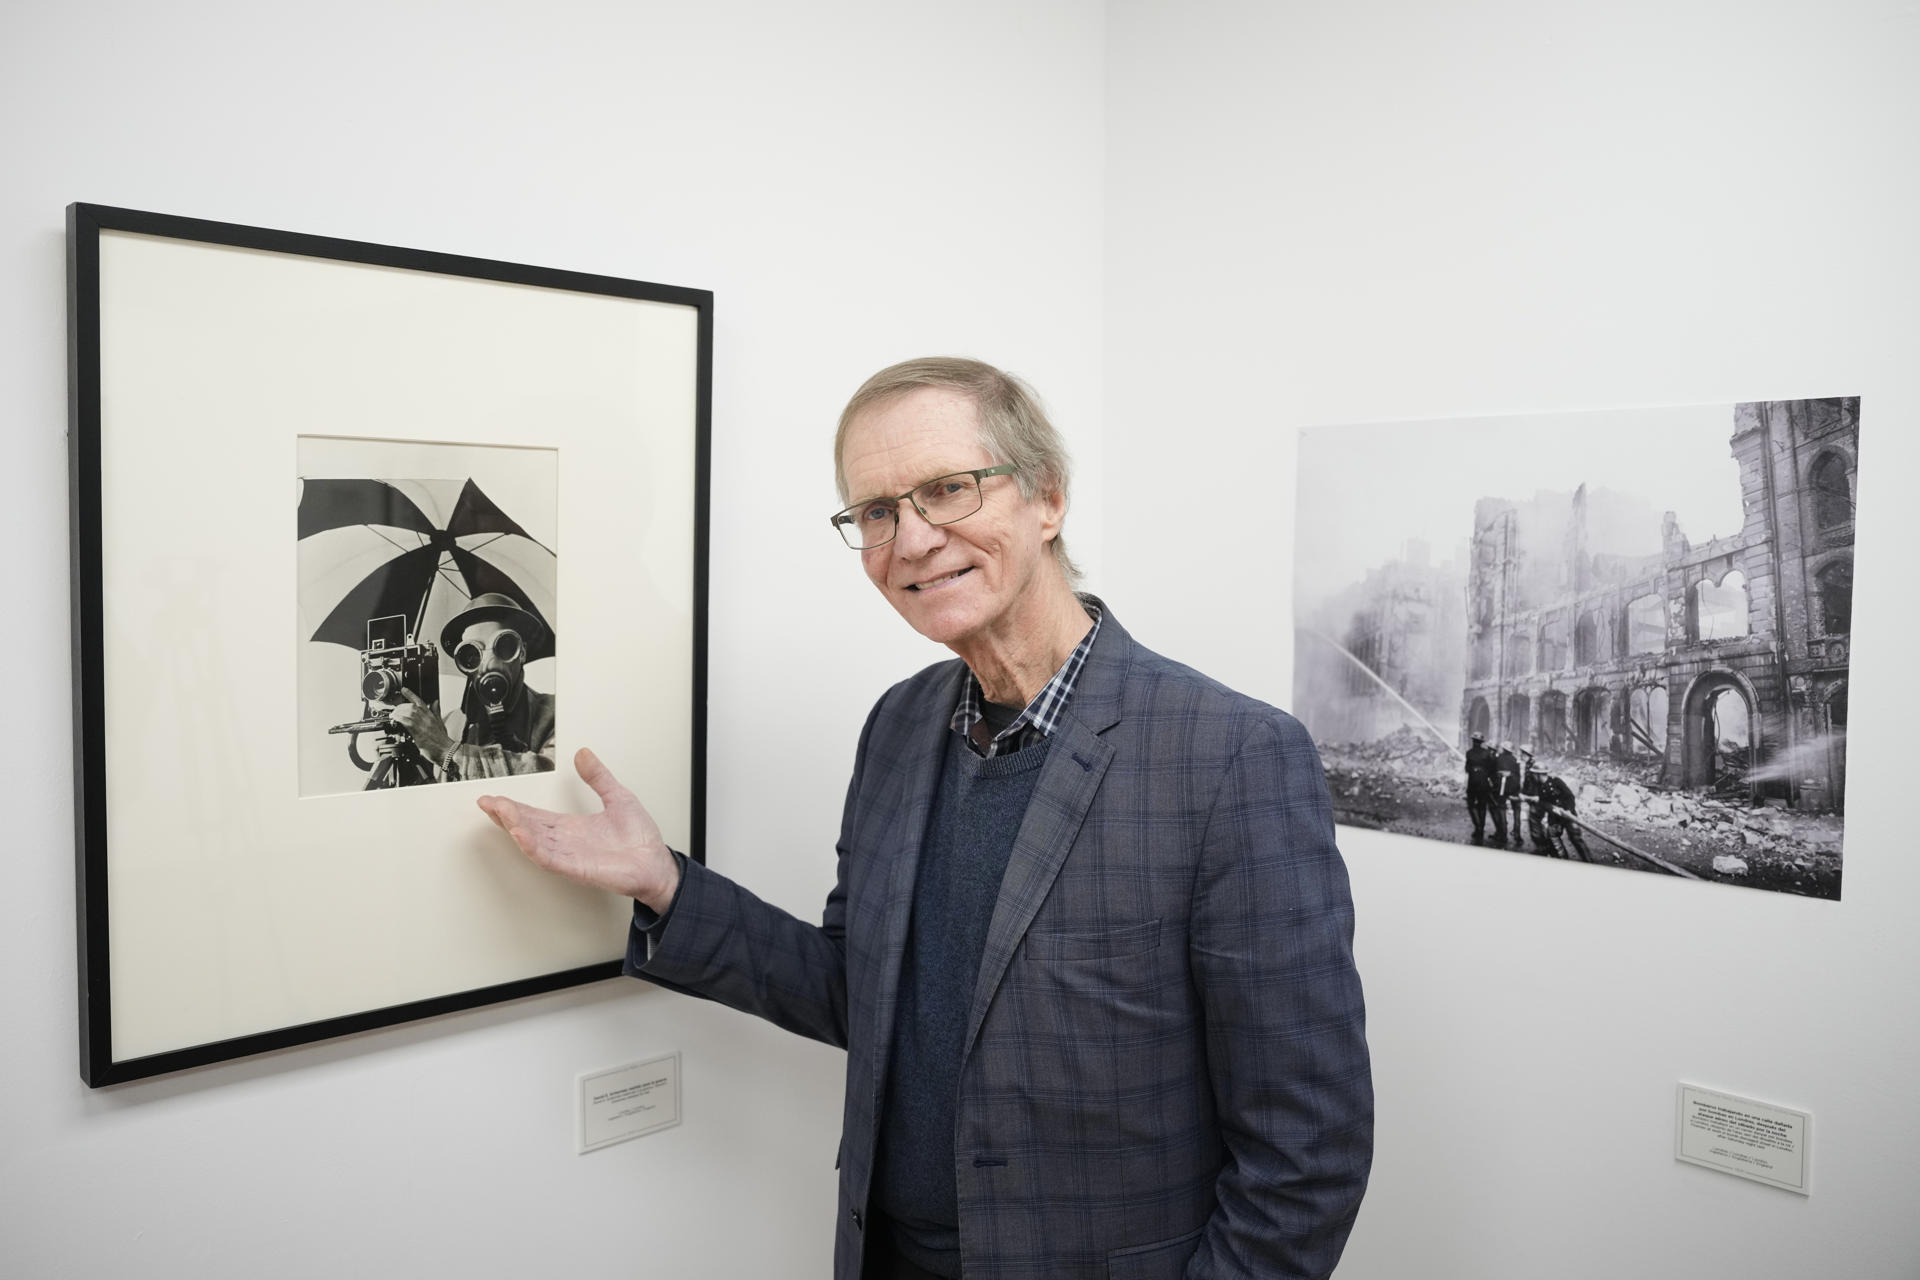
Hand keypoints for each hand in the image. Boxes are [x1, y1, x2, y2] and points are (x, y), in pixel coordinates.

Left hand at [389, 689, 453, 761]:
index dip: (411, 694)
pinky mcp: (418, 732)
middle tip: (396, 709)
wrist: (446, 751)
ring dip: (399, 712)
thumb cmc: (443, 740)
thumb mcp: (440, 723)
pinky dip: (400, 718)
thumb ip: (436, 712)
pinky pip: (407, 722)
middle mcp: (427, 719)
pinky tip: (395, 719)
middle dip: (402, 706)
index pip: (420, 702)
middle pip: (412, 706)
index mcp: (432, 716)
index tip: (404, 690)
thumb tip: (435, 702)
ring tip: (394, 714)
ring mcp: (423, 725)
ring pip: (409, 712)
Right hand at [476, 747, 680, 910]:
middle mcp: (565, 842)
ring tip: (502, 813)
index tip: (493, 797)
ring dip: (516, 828)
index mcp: (570, 827)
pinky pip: (551, 859)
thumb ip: (598, 777)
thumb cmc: (639, 838)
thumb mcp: (617, 797)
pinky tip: (522, 836)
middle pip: (528, 827)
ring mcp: (570, 856)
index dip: (513, 807)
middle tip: (487, 802)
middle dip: (506, 815)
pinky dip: (535, 848)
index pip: (534, 815)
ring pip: (534, 842)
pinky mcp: (578, 869)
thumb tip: (583, 754)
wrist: (657, 863)